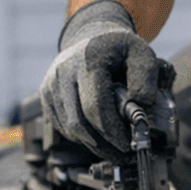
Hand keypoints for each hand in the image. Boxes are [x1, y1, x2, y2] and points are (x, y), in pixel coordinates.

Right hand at [39, 0, 173, 160]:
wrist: (92, 35)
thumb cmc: (119, 48)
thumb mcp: (141, 53)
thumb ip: (146, 77)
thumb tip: (140, 106)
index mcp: (88, 59)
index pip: (96, 107)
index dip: (112, 132)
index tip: (128, 145)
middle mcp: (63, 71)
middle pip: (78, 123)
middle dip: (103, 144)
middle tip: (123, 154)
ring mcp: (50, 83)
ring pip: (68, 128)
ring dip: (91, 143)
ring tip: (113, 146)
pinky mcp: (44, 94)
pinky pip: (60, 125)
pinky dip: (79, 135)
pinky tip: (96, 133)